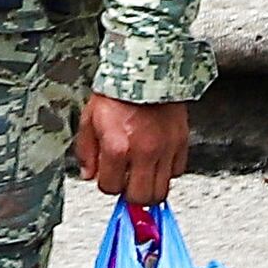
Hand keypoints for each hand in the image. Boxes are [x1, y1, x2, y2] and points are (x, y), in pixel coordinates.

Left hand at [76, 95, 189, 209]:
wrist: (145, 70)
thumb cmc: (117, 92)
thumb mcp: (90, 119)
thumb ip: (86, 151)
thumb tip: (88, 174)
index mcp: (117, 147)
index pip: (110, 188)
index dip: (107, 185)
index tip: (109, 178)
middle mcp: (143, 152)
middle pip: (140, 197)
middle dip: (130, 195)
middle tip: (127, 184)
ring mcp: (165, 149)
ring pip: (161, 190)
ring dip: (149, 188)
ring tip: (142, 177)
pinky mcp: (181, 142)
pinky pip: (177, 171)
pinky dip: (167, 172)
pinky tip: (157, 162)